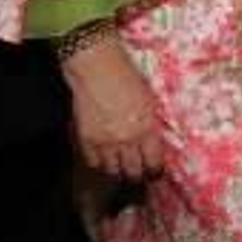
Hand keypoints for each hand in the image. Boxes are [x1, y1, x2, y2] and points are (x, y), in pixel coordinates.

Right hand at [60, 35, 164, 179]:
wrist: (98, 68)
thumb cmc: (128, 77)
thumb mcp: (150, 100)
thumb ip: (152, 125)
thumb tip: (155, 143)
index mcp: (148, 127)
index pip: (154, 163)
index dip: (155, 170)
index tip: (155, 171)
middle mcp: (128, 139)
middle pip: (133, 172)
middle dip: (137, 173)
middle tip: (138, 169)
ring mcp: (105, 141)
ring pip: (113, 170)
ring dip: (118, 168)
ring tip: (120, 162)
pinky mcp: (86, 140)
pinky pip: (94, 162)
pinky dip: (99, 161)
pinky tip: (103, 154)